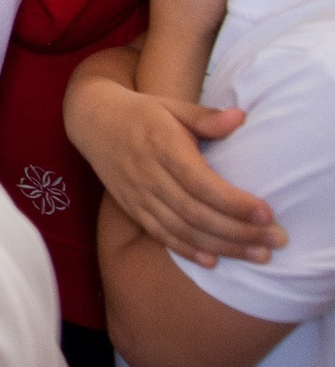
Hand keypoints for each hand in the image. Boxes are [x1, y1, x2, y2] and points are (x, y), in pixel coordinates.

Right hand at [66, 58, 281, 266]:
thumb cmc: (141, 113)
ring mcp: (137, 194)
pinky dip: (186, 250)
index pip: (201, 182)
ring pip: (181, 229)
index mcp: (161, 144)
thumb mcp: (171, 105)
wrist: (92, 121)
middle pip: (195, 212)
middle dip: (237, 231)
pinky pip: (160, 235)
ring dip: (221, 246)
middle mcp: (148, 174)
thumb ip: (205, 116)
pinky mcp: (131, 208)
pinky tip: (214, 261)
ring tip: (256, 255)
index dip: (233, 202)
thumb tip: (241, 118)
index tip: (266, 213)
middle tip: (273, 242)